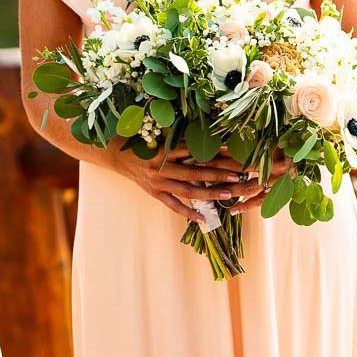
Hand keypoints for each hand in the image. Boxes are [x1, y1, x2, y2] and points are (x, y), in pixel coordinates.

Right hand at [116, 147, 257, 226]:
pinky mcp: (155, 194)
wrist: (118, 155)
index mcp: (165, 150)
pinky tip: (204, 219)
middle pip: (195, 172)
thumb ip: (181, 141)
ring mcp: (159, 183)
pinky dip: (189, 213)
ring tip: (228, 194)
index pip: (194, 151)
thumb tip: (208, 140)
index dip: (213, 151)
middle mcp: (162, 168)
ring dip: (209, 193)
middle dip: (218, 174)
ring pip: (188, 191)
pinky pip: (174, 206)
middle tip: (238, 175)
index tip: (233, 151)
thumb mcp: (160, 138)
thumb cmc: (142, 143)